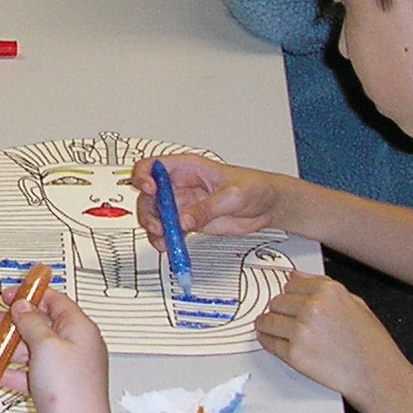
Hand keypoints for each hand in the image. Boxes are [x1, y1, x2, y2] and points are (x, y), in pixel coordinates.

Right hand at [129, 152, 289, 241]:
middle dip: (149, 211)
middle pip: (149, 195)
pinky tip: (170, 246)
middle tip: (159, 225)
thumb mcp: (232, 195)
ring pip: (155, 215)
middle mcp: (180, 185)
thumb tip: (184, 219)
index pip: (153, 166)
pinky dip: (165, 240)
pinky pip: (169, 230)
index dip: (144, 176)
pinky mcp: (189, 221)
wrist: (268, 206)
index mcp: (187, 168)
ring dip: (155, 228)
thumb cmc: (254, 187)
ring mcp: (183, 204)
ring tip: (164, 239)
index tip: (150, 190)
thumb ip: (207, 208)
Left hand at [255, 273, 411, 407]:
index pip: (289, 285)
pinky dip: (268, 342)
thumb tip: (295, 275)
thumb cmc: (372, 344)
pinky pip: (269, 343)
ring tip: (278, 331)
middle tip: (288, 321)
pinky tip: (275, 342)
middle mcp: (312, 307)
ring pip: (267, 321)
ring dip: (269, 325)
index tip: (291, 303)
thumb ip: (322, 286)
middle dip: (280, 311)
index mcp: (328, 291)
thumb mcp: (355, 303)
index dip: (291, 296)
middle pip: (276, 302)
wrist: (379, 376)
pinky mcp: (294, 354)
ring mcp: (301, 330)